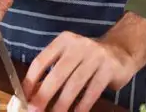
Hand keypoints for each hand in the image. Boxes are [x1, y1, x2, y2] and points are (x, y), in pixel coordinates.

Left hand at [23, 31, 137, 111]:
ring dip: (62, 104)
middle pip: (57, 73)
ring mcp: (95, 55)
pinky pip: (92, 91)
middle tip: (34, 110)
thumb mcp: (69, 58)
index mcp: (63, 41)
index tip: (24, 98)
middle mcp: (78, 45)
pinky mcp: (109, 68)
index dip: (31, 81)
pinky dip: (82, 105)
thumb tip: (33, 95)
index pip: (41, 61)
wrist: (122, 51)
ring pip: (74, 84)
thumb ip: (53, 72)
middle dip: (44, 95)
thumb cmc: (88, 58)